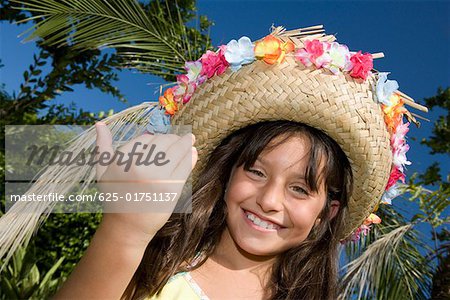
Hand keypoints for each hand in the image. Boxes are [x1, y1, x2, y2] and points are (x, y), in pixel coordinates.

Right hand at [95, 122, 197, 242]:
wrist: (127, 227)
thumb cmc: (115, 197)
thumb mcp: (102, 171)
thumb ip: (102, 147)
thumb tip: (100, 123)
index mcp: (123, 160)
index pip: (147, 139)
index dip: (157, 138)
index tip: (162, 139)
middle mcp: (140, 167)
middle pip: (163, 142)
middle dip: (172, 139)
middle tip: (180, 138)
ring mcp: (157, 178)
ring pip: (176, 152)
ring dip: (185, 143)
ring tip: (190, 139)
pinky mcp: (171, 190)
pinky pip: (184, 167)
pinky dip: (190, 157)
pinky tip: (193, 151)